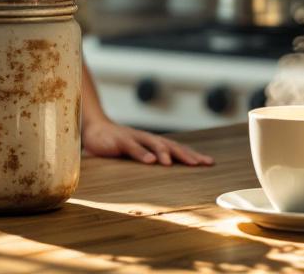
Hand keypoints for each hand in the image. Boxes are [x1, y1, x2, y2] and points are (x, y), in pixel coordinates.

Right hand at [82, 117, 213, 165]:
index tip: (209, 163)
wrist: (94, 129)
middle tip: (201, 163)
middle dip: (186, 154)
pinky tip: (149, 161)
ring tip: (171, 163)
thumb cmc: (118, 144)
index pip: (177, 148)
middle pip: (171, 145)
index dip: (193, 154)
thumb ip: (150, 160)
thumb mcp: (137, 153)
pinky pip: (132, 147)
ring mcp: (134, 138)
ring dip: (163, 153)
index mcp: (153, 143)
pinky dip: (141, 153)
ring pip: (153, 144)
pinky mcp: (120, 141)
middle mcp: (147, 139)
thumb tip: (169, 173)